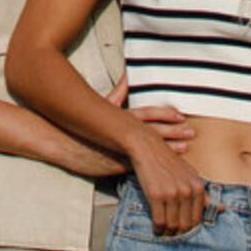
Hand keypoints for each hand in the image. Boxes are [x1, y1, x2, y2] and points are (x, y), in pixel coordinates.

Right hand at [73, 79, 191, 180]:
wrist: (58, 140)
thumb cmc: (78, 123)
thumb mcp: (99, 106)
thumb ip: (117, 94)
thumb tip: (127, 77)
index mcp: (120, 118)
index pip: (147, 114)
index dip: (164, 114)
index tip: (181, 114)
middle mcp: (122, 131)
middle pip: (152, 130)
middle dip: (173, 130)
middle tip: (192, 131)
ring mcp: (119, 148)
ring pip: (147, 149)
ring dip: (168, 149)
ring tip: (186, 148)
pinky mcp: (113, 164)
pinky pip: (137, 168)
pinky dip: (152, 170)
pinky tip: (165, 173)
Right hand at [129, 126, 206, 236]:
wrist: (148, 148)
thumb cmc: (169, 163)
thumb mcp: (191, 175)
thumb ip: (204, 194)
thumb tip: (223, 209)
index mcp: (198, 187)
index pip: (197, 220)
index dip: (188, 228)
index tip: (181, 230)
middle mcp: (187, 191)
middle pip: (185, 225)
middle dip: (178, 233)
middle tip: (171, 234)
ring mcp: (172, 193)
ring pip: (172, 224)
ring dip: (167, 232)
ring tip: (163, 232)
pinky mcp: (156, 195)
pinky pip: (159, 220)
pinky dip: (157, 228)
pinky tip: (156, 228)